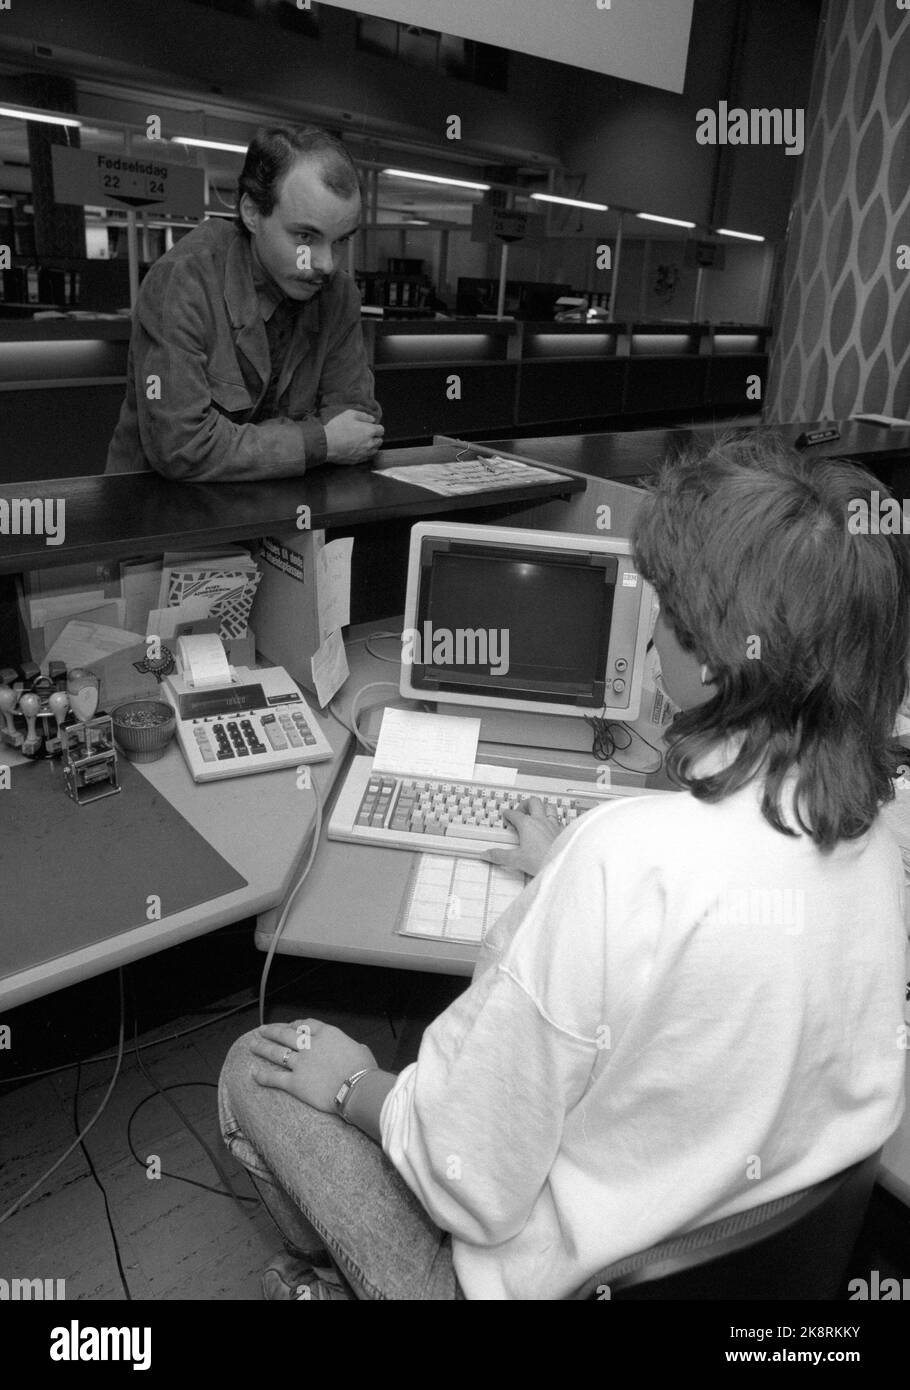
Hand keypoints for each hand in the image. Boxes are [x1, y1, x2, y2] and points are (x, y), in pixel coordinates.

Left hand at [250, 1019, 376, 1111]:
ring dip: (263, 1048)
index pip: (306, 1025)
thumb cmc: (364, 1071)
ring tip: (253, 1045)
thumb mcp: (362, 1051)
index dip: (295, 1024)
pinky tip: (254, 1074)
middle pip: (286, 1035)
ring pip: (277, 1052)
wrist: (358, 1088)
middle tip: (262, 1030)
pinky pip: (275, 1077)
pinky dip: (263, 1076)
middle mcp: (311, 1045)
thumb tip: (358, 1049)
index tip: (288, 1026)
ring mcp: (301, 1063)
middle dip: (272, 1031)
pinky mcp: (295, 1082)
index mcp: (327, 1034)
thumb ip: (354, 1047)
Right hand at [323, 409, 383, 464]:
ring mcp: (364, 453)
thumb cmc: (337, 428)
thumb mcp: (350, 414)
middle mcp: (370, 443)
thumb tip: (372, 419)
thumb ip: (363, 416)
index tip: (371, 426)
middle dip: (375, 437)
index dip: (376, 427)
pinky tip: (358, 450)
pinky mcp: (358, 460)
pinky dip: (365, 454)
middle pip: (379, 441)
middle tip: (366, 434)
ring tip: (363, 442)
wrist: (327, 443)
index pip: (381, 430)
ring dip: (371, 446)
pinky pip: (367, 458)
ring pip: (374, 451)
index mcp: (370, 431)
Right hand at [486, 796, 562, 877]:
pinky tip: (552, 825)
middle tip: (520, 810)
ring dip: (542, 807)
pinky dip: (554, 819)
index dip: (508, 814)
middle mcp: (542, 821)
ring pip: (549, 806)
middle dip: (525, 804)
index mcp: (528, 825)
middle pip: (533, 802)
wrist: (562, 864)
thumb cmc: (543, 860)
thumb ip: (500, 856)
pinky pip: (559, 819)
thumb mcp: (517, 860)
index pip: (515, 814)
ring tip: (537, 813)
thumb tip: (488, 854)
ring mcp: (554, 825)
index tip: (506, 815)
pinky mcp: (563, 831)